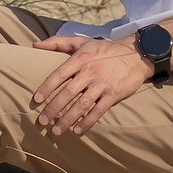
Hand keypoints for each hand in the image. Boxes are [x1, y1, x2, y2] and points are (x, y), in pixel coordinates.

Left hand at [30, 35, 151, 134]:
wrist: (137, 53)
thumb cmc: (105, 49)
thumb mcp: (82, 42)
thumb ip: (58, 42)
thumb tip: (35, 45)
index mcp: (81, 58)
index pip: (60, 74)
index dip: (47, 87)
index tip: (36, 100)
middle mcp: (91, 71)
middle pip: (68, 93)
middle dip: (53, 108)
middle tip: (42, 121)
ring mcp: (103, 84)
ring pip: (81, 104)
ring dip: (67, 119)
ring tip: (56, 130)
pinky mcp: (114, 94)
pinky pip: (98, 111)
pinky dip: (87, 122)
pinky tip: (77, 131)